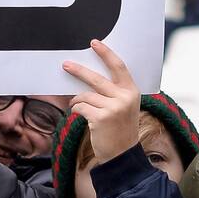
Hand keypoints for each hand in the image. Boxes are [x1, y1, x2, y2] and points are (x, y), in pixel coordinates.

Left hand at [62, 39, 139, 165]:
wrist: (122, 155)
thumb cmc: (120, 129)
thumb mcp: (125, 107)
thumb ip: (113, 91)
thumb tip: (88, 76)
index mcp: (132, 91)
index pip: (118, 67)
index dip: (106, 54)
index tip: (94, 43)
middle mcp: (124, 98)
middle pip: (96, 79)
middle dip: (79, 71)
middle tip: (66, 65)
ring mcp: (113, 108)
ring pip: (85, 96)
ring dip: (77, 100)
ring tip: (77, 105)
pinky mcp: (101, 118)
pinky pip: (80, 107)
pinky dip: (76, 110)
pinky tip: (80, 115)